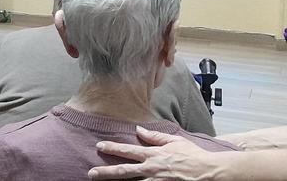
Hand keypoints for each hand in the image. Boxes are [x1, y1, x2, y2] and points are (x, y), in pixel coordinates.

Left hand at [89, 127, 218, 179]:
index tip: (99, 146)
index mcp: (154, 155)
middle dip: (106, 172)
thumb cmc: (195, 157)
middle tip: (91, 173)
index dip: (113, 148)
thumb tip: (139, 130)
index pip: (128, 151)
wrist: (211, 172)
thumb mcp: (175, 141)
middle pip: (124, 171)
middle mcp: (152, 169)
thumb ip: (155, 137)